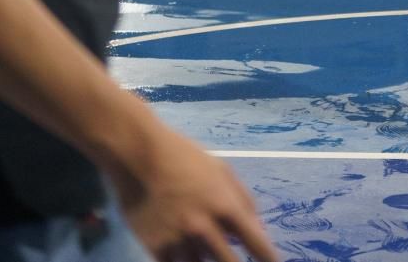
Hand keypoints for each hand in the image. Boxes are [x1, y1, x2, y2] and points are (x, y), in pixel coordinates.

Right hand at [106, 117, 275, 261]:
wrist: (138, 156)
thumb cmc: (184, 158)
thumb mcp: (221, 170)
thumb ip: (244, 200)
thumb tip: (259, 229)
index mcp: (225, 206)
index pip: (256, 243)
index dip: (269, 260)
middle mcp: (205, 228)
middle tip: (238, 261)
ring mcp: (179, 241)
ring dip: (207, 260)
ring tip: (204, 242)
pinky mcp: (156, 249)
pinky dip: (185, 261)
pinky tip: (186, 251)